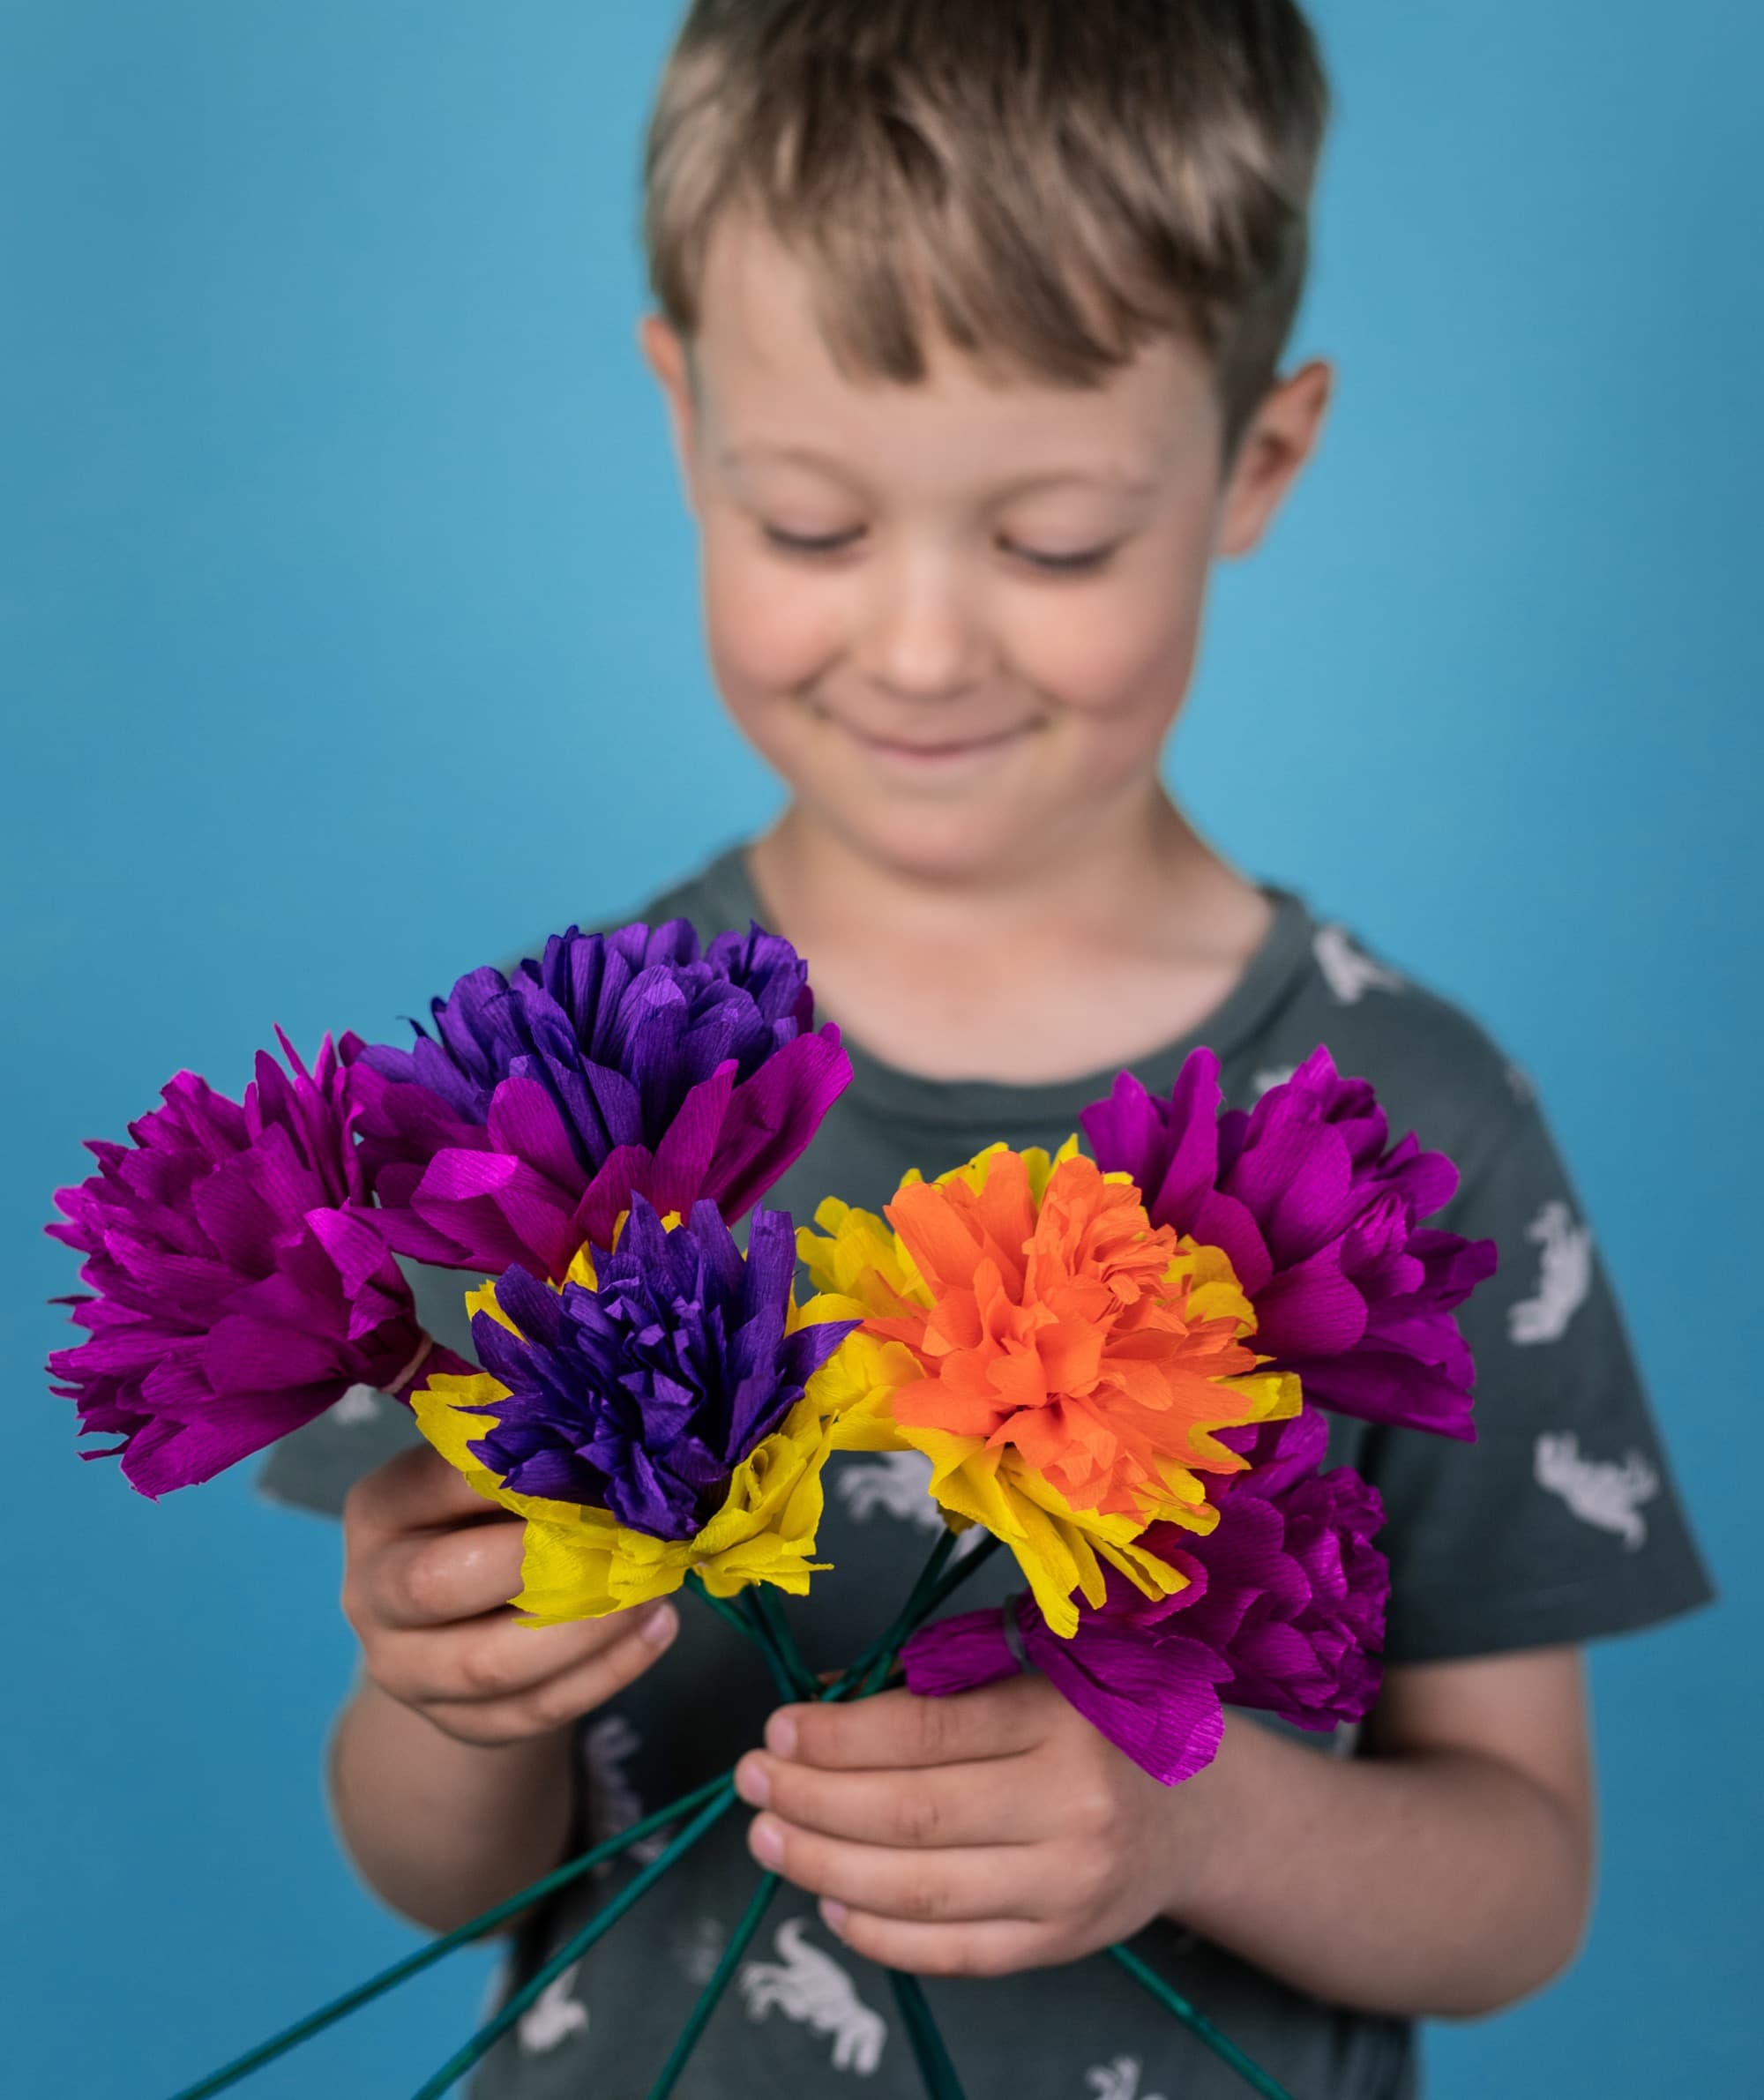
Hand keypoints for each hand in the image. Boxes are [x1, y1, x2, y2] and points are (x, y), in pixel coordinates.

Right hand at [341, 1443, 678, 1747]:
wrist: (457, 1623)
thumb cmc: (485, 1521)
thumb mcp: (488, 1480)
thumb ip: (531, 1465)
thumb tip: (614, 1447)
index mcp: (380, 1510)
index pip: (439, 1483)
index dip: (520, 1473)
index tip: (598, 1461)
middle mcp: (372, 1592)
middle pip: (439, 1585)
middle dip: (542, 1558)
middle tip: (626, 1533)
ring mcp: (405, 1669)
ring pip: (489, 1664)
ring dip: (585, 1626)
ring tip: (655, 1586)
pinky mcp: (457, 1723)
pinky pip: (533, 1710)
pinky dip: (606, 1671)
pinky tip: (658, 1629)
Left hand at [735, 1673, 1225, 1976]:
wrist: (1194, 1808)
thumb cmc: (1092, 1719)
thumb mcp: (1033, 1672)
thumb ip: (937, 1682)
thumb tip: (818, 1703)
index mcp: (1061, 1715)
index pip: (926, 1732)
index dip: (838, 1735)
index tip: (776, 1728)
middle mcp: (1071, 1804)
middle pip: (911, 1815)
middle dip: (813, 1799)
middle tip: (751, 1781)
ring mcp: (1068, 1884)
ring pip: (921, 1891)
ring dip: (826, 1869)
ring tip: (769, 1839)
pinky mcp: (1062, 1942)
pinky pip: (954, 1952)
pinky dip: (881, 1936)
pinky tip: (830, 1905)